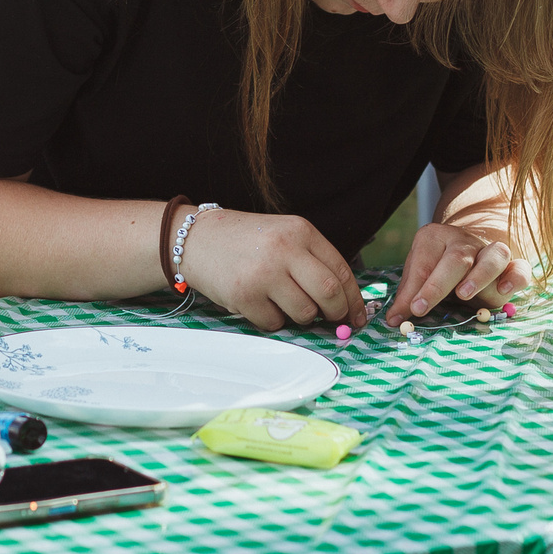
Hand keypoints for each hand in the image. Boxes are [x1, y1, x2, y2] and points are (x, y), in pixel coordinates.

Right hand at [177, 209, 361, 331]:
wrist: (196, 238)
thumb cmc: (245, 240)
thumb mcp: (283, 234)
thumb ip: (312, 260)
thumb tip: (345, 301)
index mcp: (300, 230)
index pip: (341, 270)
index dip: (354, 299)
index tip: (357, 315)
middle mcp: (284, 249)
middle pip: (330, 293)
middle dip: (336, 313)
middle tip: (332, 320)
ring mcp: (264, 273)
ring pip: (305, 312)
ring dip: (301, 316)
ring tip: (284, 302)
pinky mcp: (245, 295)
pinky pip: (275, 323)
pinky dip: (272, 320)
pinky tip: (259, 302)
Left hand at [387, 221, 529, 323]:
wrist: (474, 243)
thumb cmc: (440, 265)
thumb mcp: (421, 273)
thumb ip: (409, 293)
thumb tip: (394, 321)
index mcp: (435, 238)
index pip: (423, 264)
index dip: (414, 289)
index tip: (406, 311)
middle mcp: (465, 241)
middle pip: (455, 258)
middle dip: (437, 284)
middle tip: (421, 306)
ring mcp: (491, 250)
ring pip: (493, 256)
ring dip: (479, 275)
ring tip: (463, 295)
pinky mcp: (514, 265)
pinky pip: (520, 267)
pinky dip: (516, 277)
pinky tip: (505, 290)